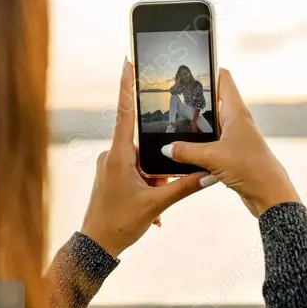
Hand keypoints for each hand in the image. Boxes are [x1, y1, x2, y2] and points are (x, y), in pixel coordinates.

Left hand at [79, 59, 212, 257]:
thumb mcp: (157, 204)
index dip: (127, 86)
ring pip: (142, 163)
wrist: (96, 245)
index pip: (125, 113)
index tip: (128, 61)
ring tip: (154, 206)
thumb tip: (210, 175)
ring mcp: (109, 166)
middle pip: (143, 146)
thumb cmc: (119, 223)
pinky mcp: (110, 176)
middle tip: (159, 188)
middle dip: (158, 167)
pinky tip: (151, 210)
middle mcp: (111, 155)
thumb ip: (185, 186)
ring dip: (154, 182)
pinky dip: (148, 188)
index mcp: (119, 155)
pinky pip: (136, 174)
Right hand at [162, 68, 298, 217]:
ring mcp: (235, 136)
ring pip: (211, 124)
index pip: (223, 78)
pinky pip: (212, 143)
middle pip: (213, 101)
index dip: (208, 69)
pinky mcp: (233, 153)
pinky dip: (200, 145)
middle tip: (172, 98)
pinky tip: (184, 151)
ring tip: (173, 124)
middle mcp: (237, 120)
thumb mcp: (212, 158)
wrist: (270, 194)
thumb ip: (186, 151)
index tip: (188, 68)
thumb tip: (166, 148)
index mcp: (236, 111)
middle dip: (195, 100)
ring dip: (196, 126)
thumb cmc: (250, 168)